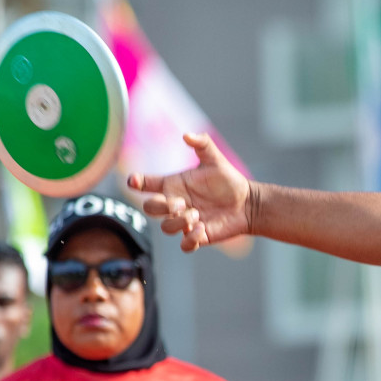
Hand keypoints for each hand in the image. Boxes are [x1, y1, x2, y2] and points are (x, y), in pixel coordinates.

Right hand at [128, 134, 252, 252]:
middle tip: (181, 203)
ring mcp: (185, 222)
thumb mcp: (215, 159)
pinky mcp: (198, 237)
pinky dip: (190, 239)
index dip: (137, 182)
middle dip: (160, 206)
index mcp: (173, 185)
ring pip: (166, 228)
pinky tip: (203, 228)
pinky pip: (185, 245)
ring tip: (197, 214)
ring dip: (178, 222)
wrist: (246, 202)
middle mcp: (175, 204)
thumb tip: (186, 135)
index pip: (147, 184)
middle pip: (150, 208)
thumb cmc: (228, 180)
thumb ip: (202, 144)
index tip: (134, 180)